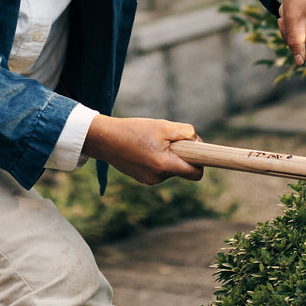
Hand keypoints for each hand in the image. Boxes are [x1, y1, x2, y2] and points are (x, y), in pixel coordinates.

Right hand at [82, 115, 203, 184]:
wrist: (104, 139)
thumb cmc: (134, 130)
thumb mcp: (163, 126)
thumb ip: (186, 134)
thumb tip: (198, 144)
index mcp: (165, 166)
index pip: (195, 174)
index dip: (201, 163)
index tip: (201, 153)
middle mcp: (158, 178)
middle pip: (182, 169)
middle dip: (181, 155)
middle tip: (168, 138)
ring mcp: (149, 180)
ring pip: (170, 168)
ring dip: (168, 156)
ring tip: (151, 142)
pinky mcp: (141, 178)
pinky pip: (158, 169)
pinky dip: (157, 159)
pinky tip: (143, 148)